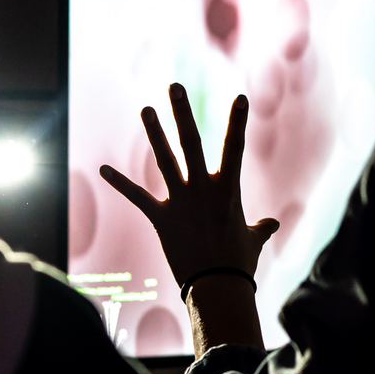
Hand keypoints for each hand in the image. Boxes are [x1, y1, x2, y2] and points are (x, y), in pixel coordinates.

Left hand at [99, 83, 279, 289]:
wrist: (217, 287)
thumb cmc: (239, 263)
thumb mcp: (253, 240)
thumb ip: (260, 228)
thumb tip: (271, 224)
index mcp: (228, 189)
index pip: (234, 147)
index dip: (238, 121)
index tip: (239, 97)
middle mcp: (203, 188)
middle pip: (192, 142)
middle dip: (182, 113)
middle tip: (174, 87)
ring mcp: (180, 201)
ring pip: (165, 160)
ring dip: (154, 133)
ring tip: (146, 109)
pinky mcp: (161, 218)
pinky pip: (137, 197)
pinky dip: (120, 183)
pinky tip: (103, 169)